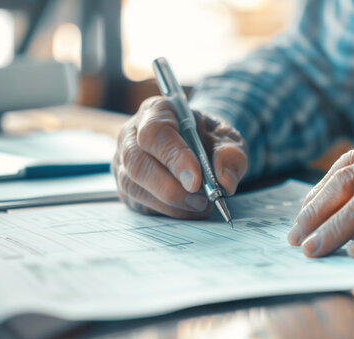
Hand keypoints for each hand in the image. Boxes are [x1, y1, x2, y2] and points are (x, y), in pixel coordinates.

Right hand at [112, 96, 247, 217]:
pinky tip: (188, 208)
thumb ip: (230, 154)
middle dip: (171, 188)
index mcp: (156, 111)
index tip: (196, 180)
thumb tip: (224, 182)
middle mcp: (131, 135)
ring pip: (134, 187)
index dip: (174, 157)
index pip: (154, 133)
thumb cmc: (209, 138)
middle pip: (137, 163)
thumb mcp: (227, 139)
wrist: (200, 146)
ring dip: (171, 203)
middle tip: (201, 200)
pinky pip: (139, 204)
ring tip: (200, 204)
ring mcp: (123, 162)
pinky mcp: (126, 187)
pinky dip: (167, 211)